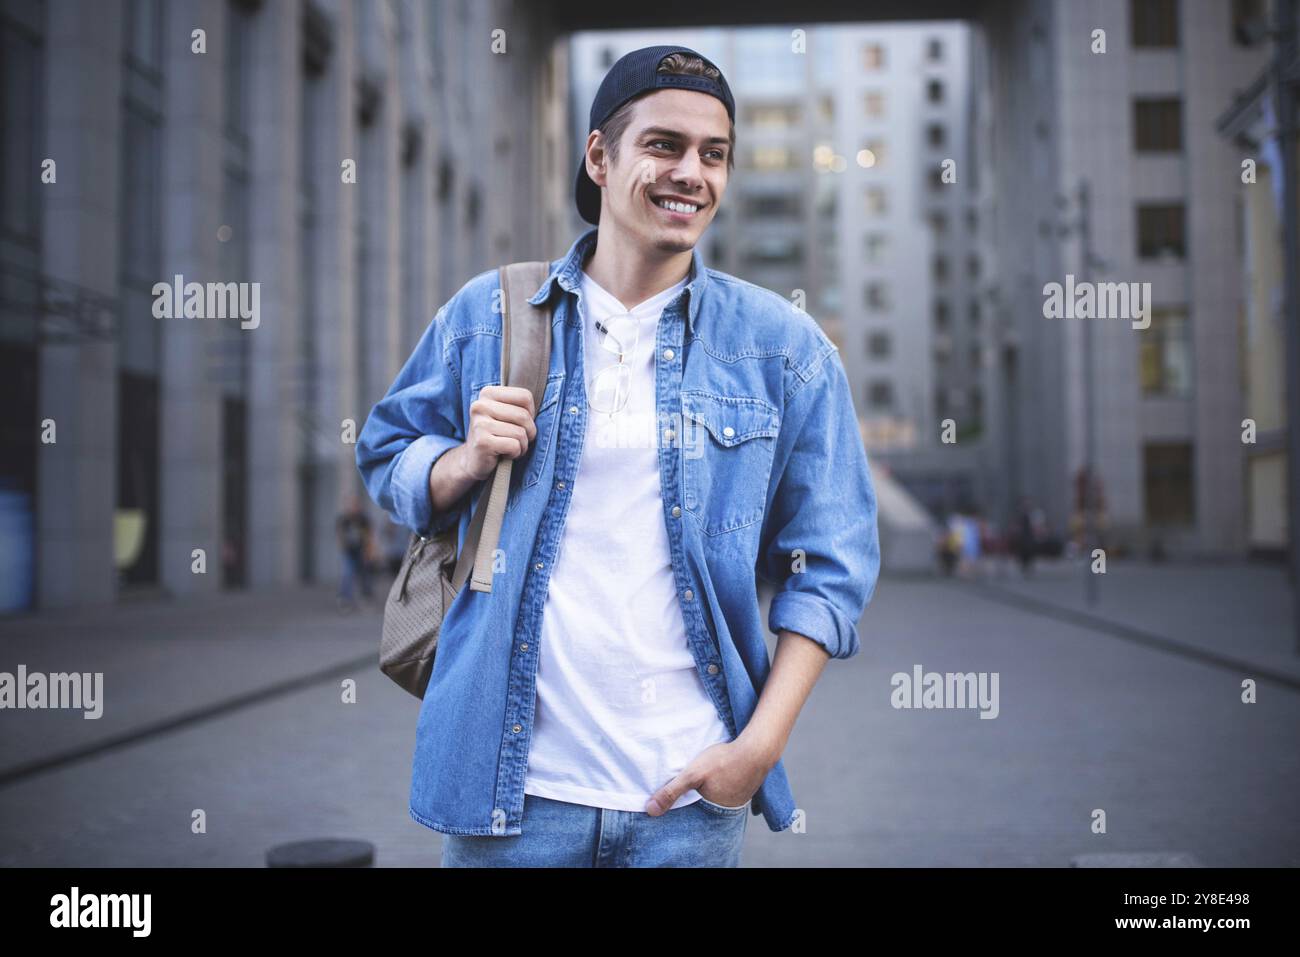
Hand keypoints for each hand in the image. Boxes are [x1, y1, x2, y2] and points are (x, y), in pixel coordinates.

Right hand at [460, 385, 537, 481]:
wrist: (474, 461)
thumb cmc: (497, 436)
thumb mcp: (507, 415)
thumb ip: (520, 405)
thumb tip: (546, 399)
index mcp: (487, 393)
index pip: (525, 396)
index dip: (530, 414)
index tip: (519, 424)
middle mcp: (480, 405)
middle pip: (524, 415)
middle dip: (528, 432)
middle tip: (517, 440)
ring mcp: (480, 424)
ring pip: (520, 433)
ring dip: (521, 445)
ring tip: (509, 448)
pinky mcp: (482, 442)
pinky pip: (514, 446)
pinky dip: (515, 454)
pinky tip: (503, 455)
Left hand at [644, 737, 775, 815]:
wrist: (757, 747)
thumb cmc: (724, 760)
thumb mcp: (692, 774)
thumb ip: (671, 792)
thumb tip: (650, 810)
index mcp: (714, 810)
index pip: (695, 813)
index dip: (686, 806)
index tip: (681, 797)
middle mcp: (730, 808)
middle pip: (708, 804)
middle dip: (700, 797)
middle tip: (696, 784)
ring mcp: (741, 797)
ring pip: (721, 795)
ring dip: (714, 788)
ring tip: (709, 777)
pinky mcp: (748, 784)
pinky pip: (732, 786)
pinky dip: (726, 781)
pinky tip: (723, 771)